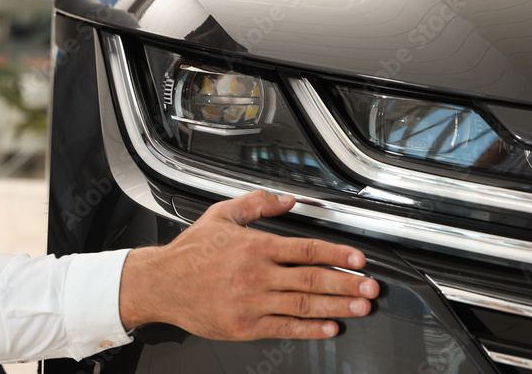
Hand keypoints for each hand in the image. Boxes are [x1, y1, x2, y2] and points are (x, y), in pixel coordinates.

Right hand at [118, 190, 379, 340]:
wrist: (161, 284)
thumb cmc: (190, 252)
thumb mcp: (221, 215)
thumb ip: (257, 204)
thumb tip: (287, 200)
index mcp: (254, 246)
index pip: (306, 250)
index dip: (337, 255)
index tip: (358, 260)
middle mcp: (256, 275)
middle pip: (312, 279)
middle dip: (346, 284)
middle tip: (370, 287)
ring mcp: (252, 303)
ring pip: (303, 305)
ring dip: (336, 307)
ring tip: (360, 307)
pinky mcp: (245, 326)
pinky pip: (285, 328)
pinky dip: (310, 329)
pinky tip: (329, 328)